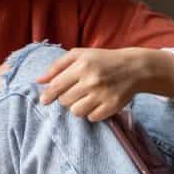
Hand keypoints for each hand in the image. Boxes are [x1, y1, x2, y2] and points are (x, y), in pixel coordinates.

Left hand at [36, 47, 173, 121]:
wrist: (134, 67)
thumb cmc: (102, 60)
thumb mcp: (80, 55)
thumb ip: (57, 66)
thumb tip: (39, 81)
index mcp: (82, 65)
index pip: (56, 86)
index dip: (48, 95)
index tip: (44, 100)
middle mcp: (92, 80)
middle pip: (65, 101)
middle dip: (66, 98)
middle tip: (76, 92)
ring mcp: (103, 94)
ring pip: (76, 112)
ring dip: (78, 107)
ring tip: (86, 98)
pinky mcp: (112, 106)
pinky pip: (91, 118)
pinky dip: (92, 113)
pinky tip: (97, 103)